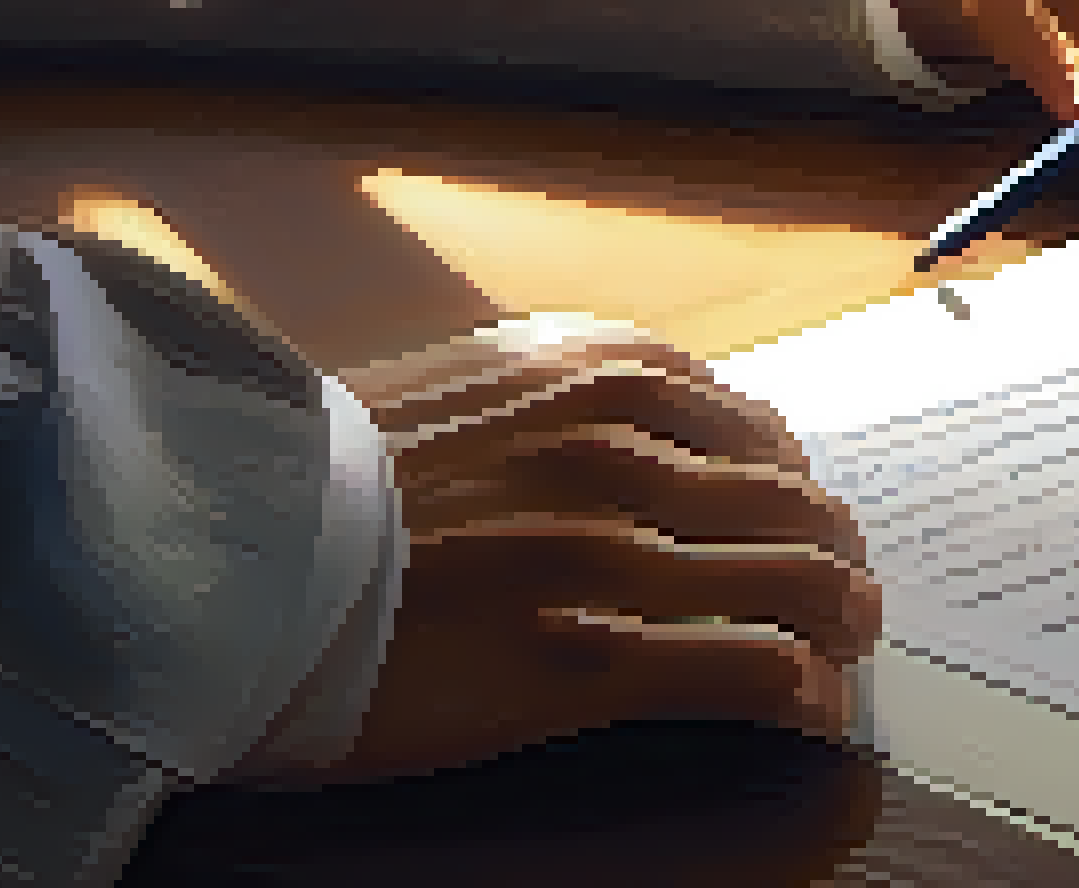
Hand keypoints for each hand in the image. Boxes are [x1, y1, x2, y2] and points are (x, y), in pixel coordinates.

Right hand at [322, 316, 877, 779]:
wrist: (228, 548)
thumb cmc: (325, 474)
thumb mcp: (461, 385)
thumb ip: (558, 395)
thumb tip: (624, 426)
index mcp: (598, 375)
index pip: (754, 427)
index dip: (789, 480)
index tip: (796, 511)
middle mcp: (628, 449)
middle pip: (795, 502)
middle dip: (836, 548)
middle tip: (848, 586)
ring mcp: (620, 553)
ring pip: (800, 580)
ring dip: (841, 615)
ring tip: (850, 640)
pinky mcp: (598, 655)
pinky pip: (750, 670)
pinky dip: (797, 686)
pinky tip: (806, 703)